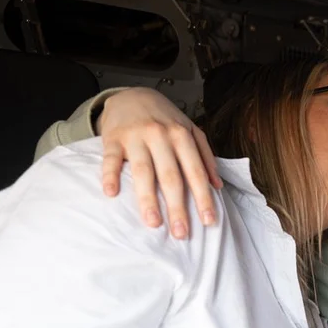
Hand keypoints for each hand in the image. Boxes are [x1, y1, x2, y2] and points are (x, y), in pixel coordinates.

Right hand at [97, 88, 222, 238]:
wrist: (132, 94)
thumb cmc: (165, 118)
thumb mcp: (191, 130)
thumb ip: (205, 156)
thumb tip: (217, 185)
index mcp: (182, 136)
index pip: (195, 172)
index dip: (203, 197)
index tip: (208, 221)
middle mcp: (160, 136)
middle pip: (171, 177)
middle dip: (177, 207)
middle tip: (181, 233)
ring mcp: (136, 137)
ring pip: (143, 172)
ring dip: (148, 199)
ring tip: (153, 223)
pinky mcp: (113, 139)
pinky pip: (111, 160)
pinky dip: (110, 176)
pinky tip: (111, 193)